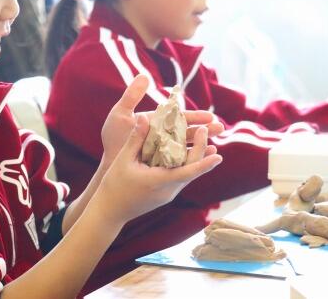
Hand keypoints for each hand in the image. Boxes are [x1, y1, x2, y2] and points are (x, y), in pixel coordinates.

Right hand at [97, 114, 222, 223]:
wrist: (109, 211)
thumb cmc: (113, 185)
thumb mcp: (123, 159)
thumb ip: (136, 138)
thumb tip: (144, 117)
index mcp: (159, 181)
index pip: (188, 172)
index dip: (204, 163)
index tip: (218, 153)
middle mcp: (168, 190)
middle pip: (192, 170)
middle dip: (202, 151)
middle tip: (206, 130)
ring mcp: (168, 195)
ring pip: (188, 174)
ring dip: (197, 158)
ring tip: (207, 141)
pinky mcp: (165, 195)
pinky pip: (181, 178)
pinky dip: (187, 165)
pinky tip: (190, 154)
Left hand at [100, 74, 223, 167]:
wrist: (109, 161)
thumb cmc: (114, 138)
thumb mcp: (120, 114)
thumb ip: (132, 96)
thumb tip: (145, 75)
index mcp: (159, 122)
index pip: (180, 118)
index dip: (195, 117)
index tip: (209, 116)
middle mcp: (165, 137)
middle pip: (188, 132)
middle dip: (204, 130)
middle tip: (219, 128)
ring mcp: (165, 152)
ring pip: (187, 147)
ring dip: (202, 146)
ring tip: (215, 146)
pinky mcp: (163, 166)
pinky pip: (179, 164)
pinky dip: (191, 162)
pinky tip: (202, 163)